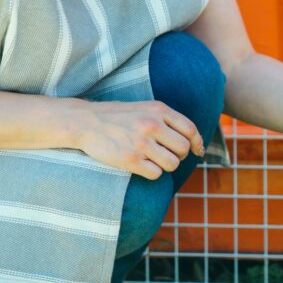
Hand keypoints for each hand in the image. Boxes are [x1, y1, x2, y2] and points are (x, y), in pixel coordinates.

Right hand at [75, 100, 204, 178]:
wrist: (85, 122)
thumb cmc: (117, 117)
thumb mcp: (144, 108)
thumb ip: (166, 120)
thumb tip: (193, 142)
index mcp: (158, 110)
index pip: (190, 130)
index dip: (197, 143)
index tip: (197, 151)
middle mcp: (152, 125)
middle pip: (183, 149)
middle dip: (179, 156)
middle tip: (166, 154)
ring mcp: (141, 143)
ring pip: (172, 164)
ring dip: (166, 166)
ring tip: (153, 160)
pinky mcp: (131, 160)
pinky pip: (156, 174)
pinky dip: (152, 173)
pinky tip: (141, 165)